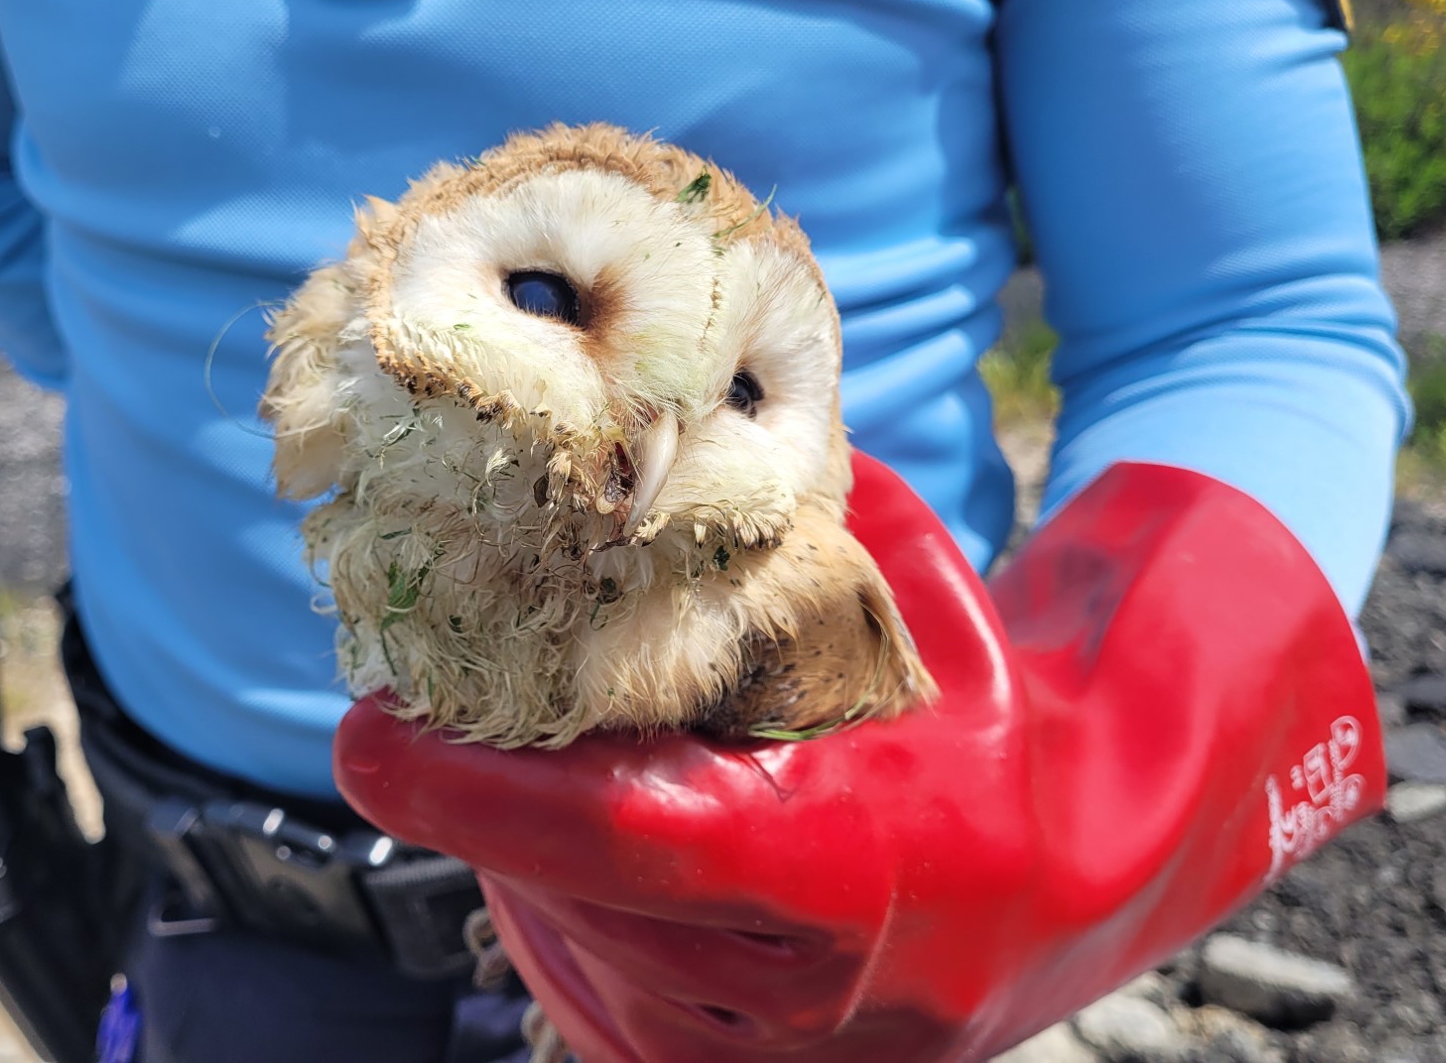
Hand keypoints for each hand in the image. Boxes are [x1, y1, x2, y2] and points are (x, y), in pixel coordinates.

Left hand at [336, 450, 1381, 1061]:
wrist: (1081, 872)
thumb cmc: (997, 710)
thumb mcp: (922, 599)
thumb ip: (778, 534)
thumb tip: (617, 443)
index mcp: (869, 862)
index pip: (637, 840)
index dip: (485, 793)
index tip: (364, 732)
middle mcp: (813, 995)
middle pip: (571, 888)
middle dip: (484, 789)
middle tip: (426, 692)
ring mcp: (766, 1058)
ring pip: (561, 933)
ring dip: (521, 835)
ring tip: (552, 743)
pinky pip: (578, 972)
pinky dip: (557, 888)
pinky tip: (600, 820)